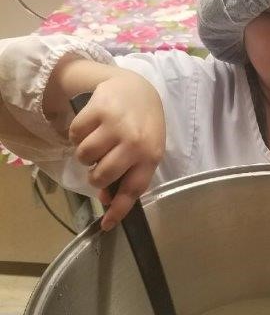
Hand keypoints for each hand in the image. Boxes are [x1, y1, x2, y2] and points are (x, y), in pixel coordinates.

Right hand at [68, 71, 164, 228]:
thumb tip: (106, 200)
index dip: (118, 210)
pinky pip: (75, 135)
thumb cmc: (142, 126)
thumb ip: (129, 174)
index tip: (106, 225)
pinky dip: (77, 135)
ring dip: (86, 154)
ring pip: (84, 156)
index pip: (133, 189)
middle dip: (96, 177)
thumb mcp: (145, 151)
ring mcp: (115, 125)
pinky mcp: (98, 109)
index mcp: (150, 156)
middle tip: (99, 166)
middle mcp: (134, 142)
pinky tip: (91, 128)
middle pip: (102, 176)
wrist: (137, 89)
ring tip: (98, 143)